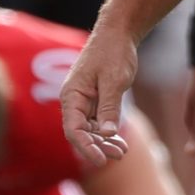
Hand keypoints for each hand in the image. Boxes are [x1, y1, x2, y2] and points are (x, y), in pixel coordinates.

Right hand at [61, 28, 137, 168]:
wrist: (118, 33)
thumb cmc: (113, 52)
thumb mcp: (114, 81)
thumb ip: (109, 108)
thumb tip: (106, 134)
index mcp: (72, 95)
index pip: (73, 129)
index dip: (86, 147)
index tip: (101, 161)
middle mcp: (74, 101)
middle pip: (81, 133)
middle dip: (98, 147)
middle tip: (119, 155)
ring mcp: (84, 102)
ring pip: (90, 130)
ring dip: (104, 142)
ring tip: (123, 151)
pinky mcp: (95, 101)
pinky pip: (98, 122)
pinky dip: (108, 132)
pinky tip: (121, 142)